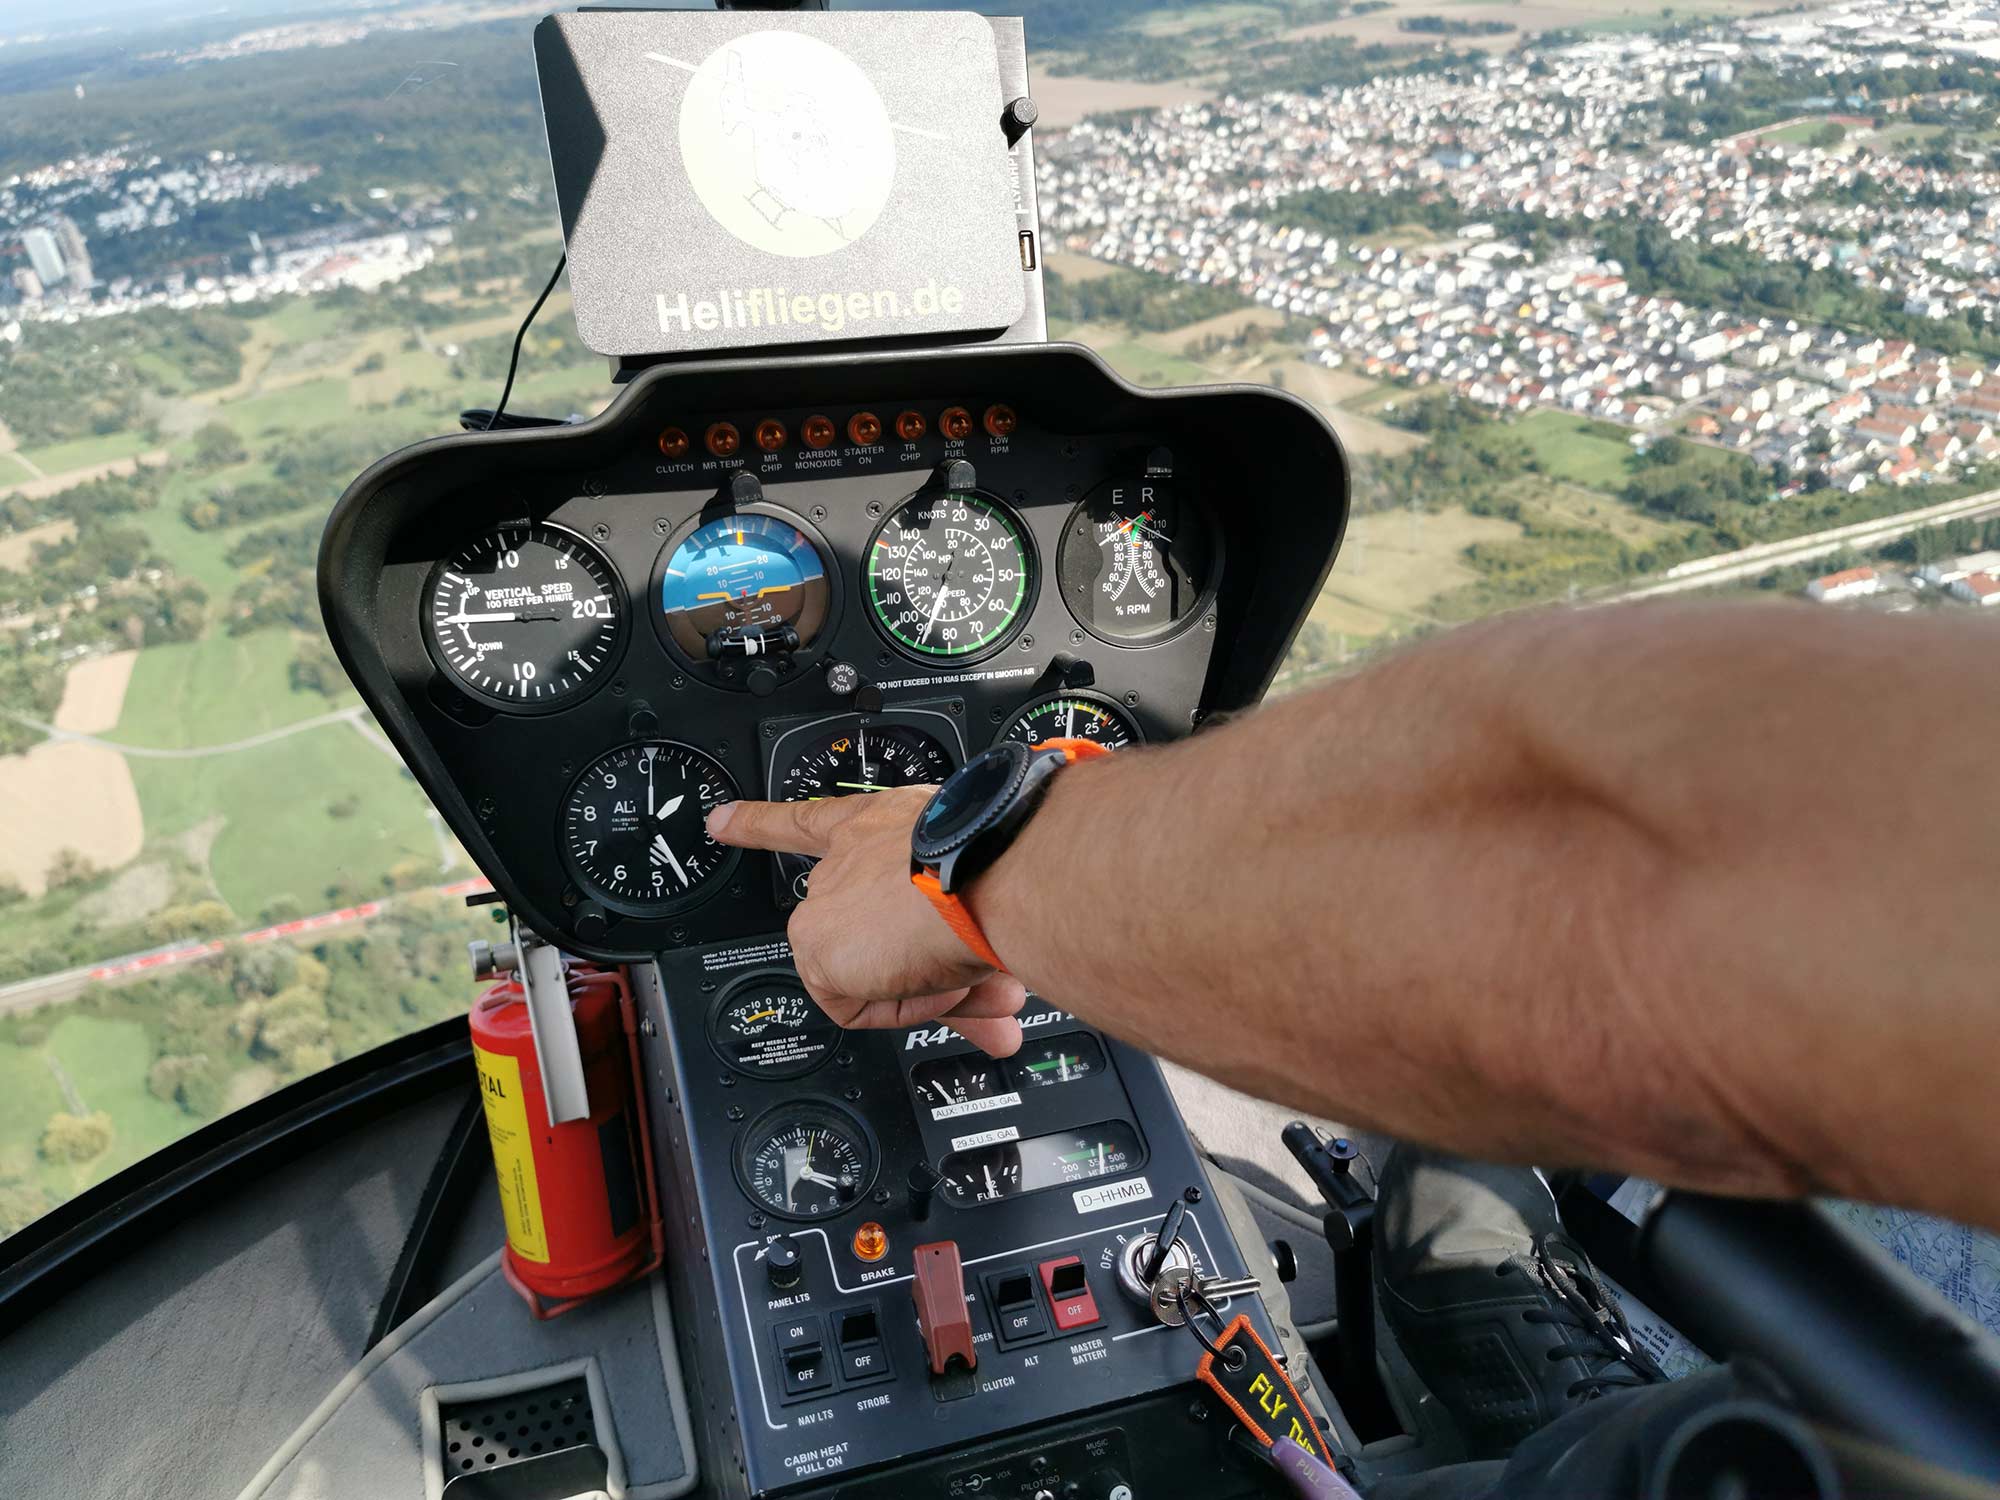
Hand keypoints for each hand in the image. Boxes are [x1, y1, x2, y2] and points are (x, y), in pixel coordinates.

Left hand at [708, 788, 1028, 1054]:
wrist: (990, 871)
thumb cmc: (1001, 859)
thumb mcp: (982, 880)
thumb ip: (974, 924)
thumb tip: (997, 977)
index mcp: (884, 824)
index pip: (813, 822)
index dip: (762, 823)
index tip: (720, 821)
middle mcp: (852, 857)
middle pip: (874, 927)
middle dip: (936, 970)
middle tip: (988, 992)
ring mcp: (831, 903)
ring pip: (874, 970)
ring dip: (940, 993)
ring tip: (990, 985)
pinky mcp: (820, 948)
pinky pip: (858, 1004)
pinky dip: (907, 1006)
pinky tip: (943, 983)